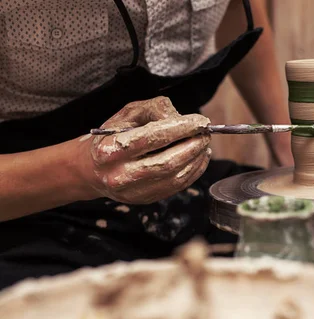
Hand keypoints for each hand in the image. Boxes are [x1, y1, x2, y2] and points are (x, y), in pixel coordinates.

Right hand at [78, 97, 211, 203]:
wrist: (92, 168)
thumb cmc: (112, 136)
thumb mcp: (128, 113)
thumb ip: (155, 110)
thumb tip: (182, 119)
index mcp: (109, 150)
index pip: (151, 137)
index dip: (181, 129)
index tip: (200, 121)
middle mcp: (119, 175)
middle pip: (167, 162)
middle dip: (193, 146)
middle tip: (206, 133)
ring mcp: (132, 191)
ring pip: (175, 177)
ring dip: (196, 159)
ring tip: (204, 144)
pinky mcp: (145, 199)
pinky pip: (177, 187)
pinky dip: (194, 171)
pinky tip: (199, 158)